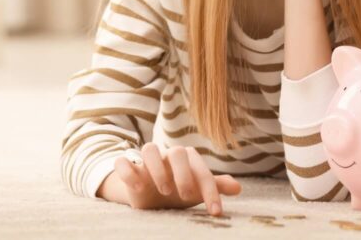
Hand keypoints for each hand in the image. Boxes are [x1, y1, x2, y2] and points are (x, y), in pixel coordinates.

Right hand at [103, 143, 241, 214]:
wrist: (149, 192)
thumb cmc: (178, 188)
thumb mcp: (196, 189)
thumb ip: (215, 186)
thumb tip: (238, 188)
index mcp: (187, 159)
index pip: (202, 170)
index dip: (211, 191)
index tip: (215, 212)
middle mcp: (167, 156)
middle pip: (176, 151)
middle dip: (182, 174)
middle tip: (184, 195)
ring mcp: (146, 161)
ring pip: (149, 149)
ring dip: (156, 168)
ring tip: (162, 190)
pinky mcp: (128, 168)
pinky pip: (122, 162)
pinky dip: (128, 172)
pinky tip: (137, 188)